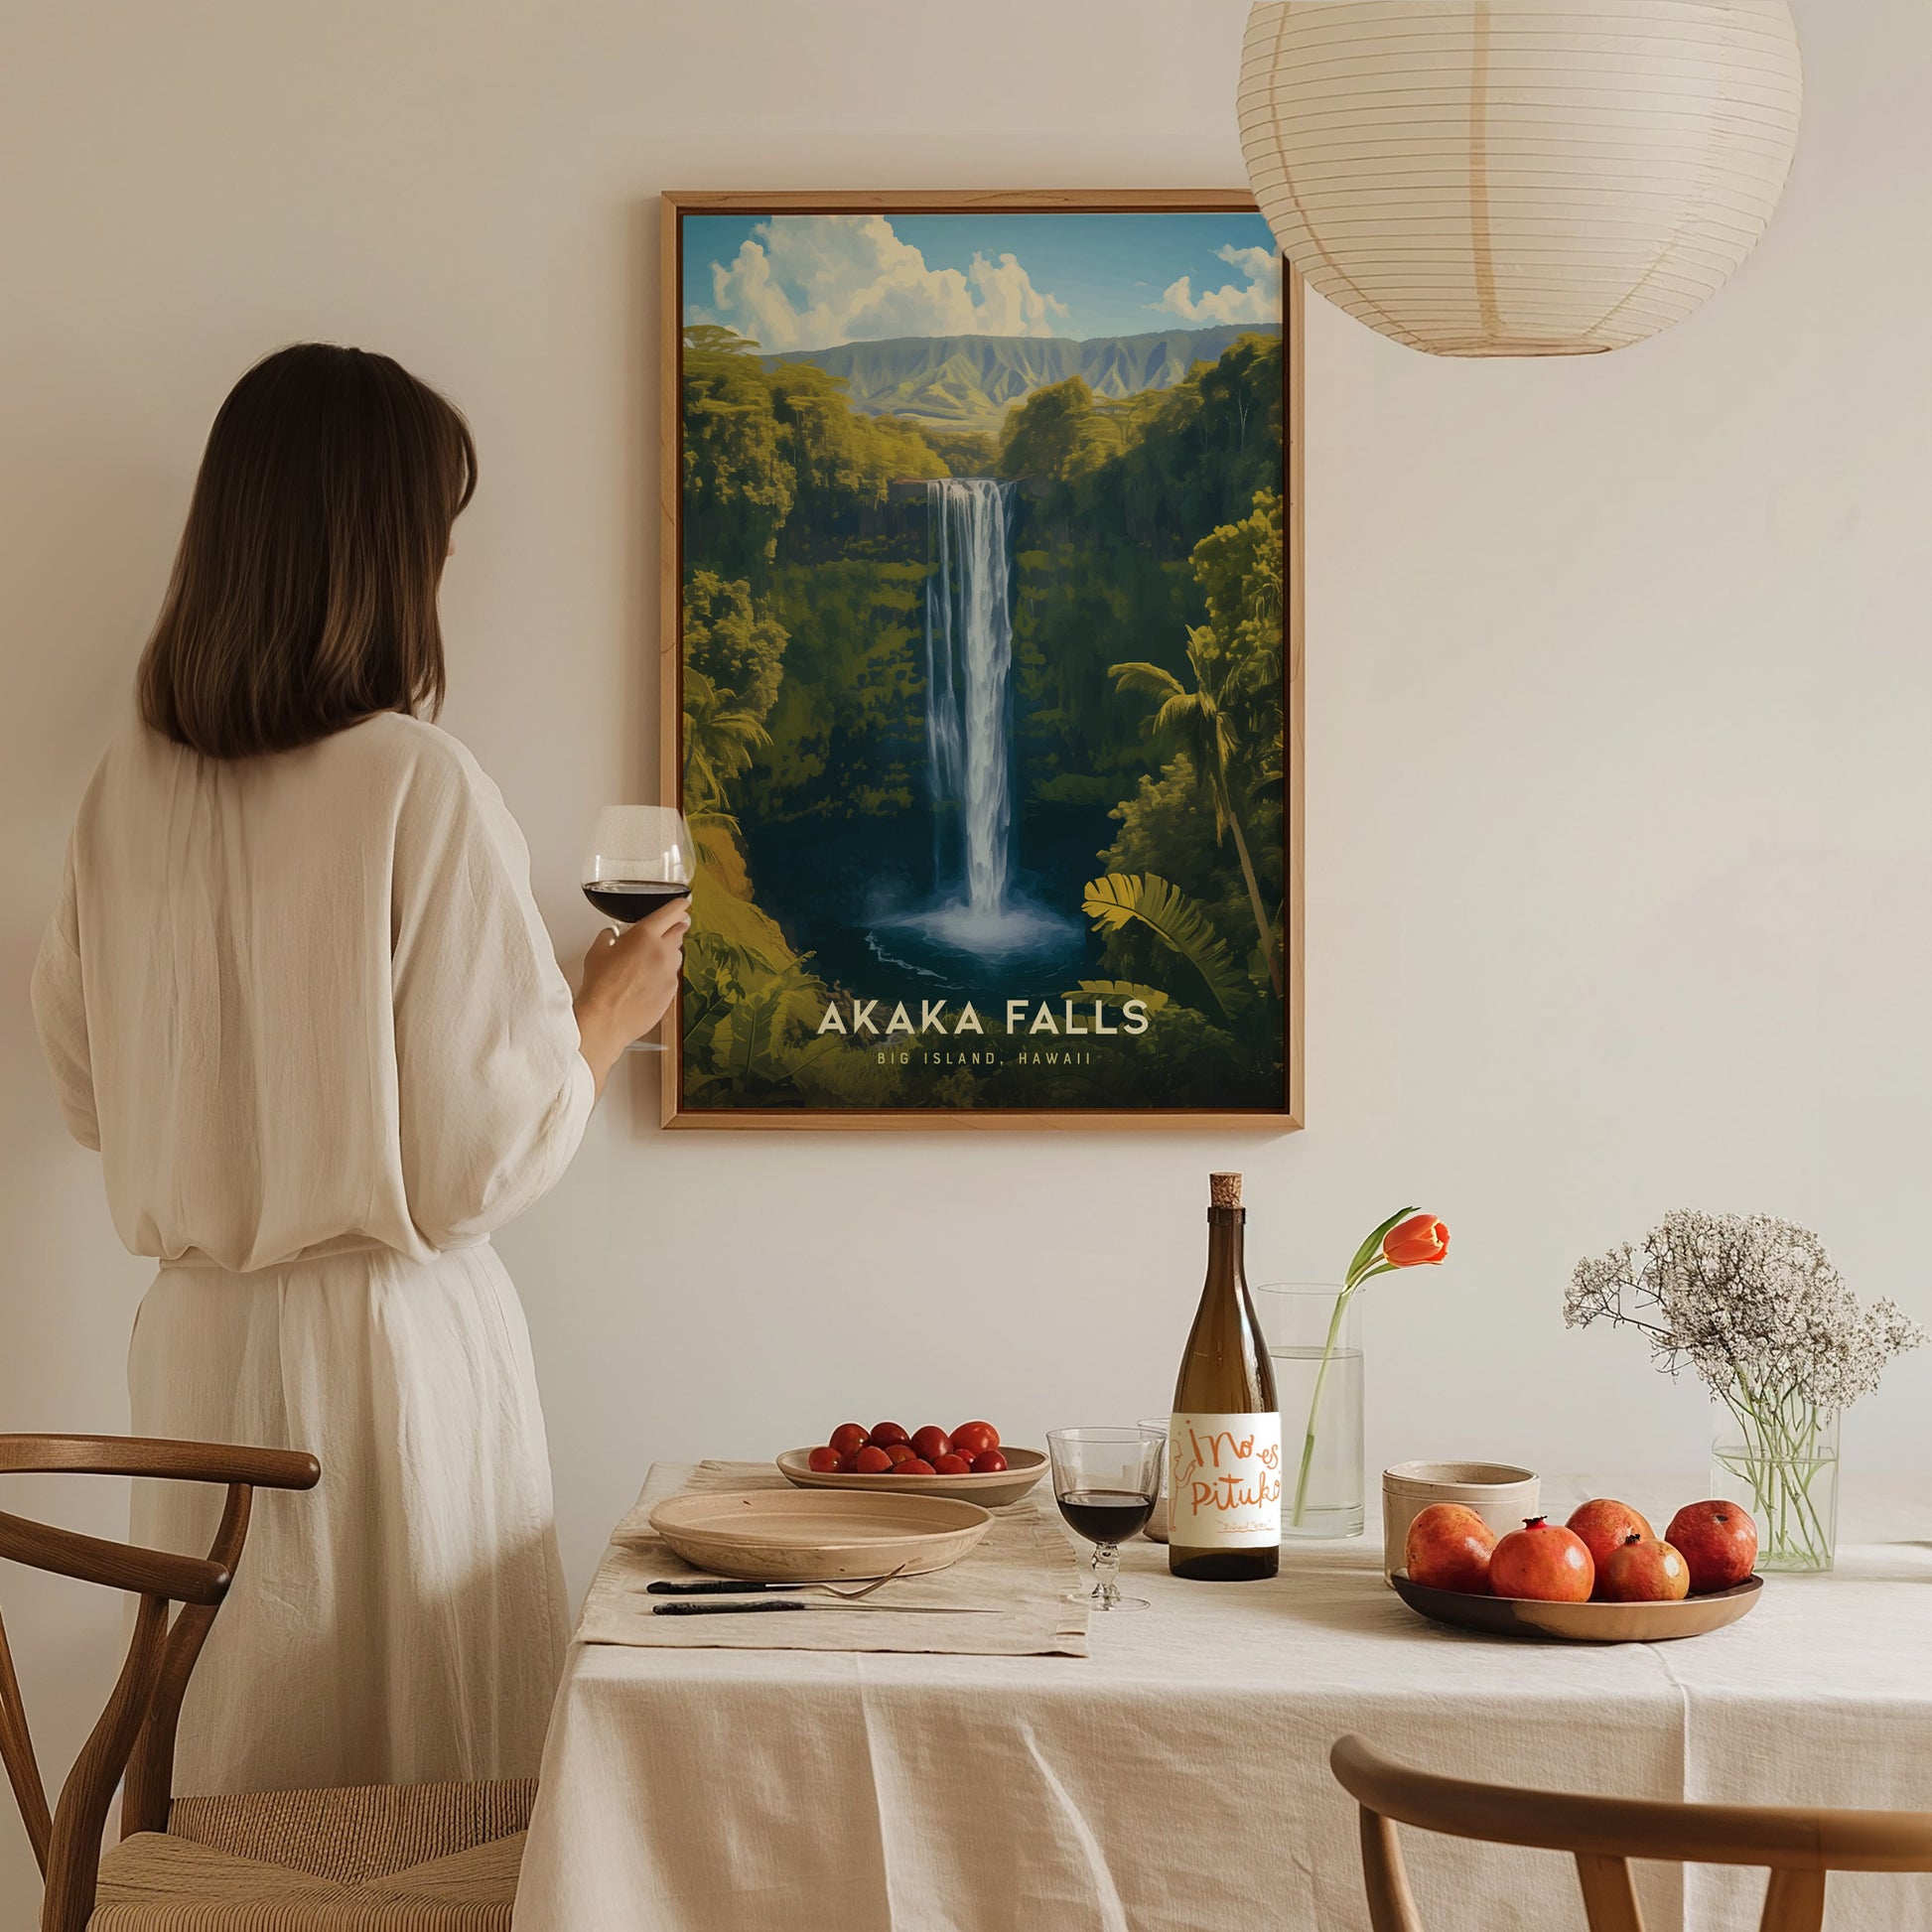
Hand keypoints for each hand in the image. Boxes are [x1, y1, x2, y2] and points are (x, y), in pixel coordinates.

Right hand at [574, 895, 690, 1094]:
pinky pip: (672, 976)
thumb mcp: (597, 952)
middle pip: (679, 932)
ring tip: (647, 963)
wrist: (606, 1019)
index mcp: (645, 935)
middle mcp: (663, 951)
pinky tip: (646, 983)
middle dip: (674, 929)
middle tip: (665, 931)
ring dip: (667, 954)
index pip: (672, 912)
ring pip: (676, 955)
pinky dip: (663, 975)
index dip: (680, 906)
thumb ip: (609, 937)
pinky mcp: (672, 992)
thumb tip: (612, 935)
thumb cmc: (600, 987)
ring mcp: (670, 973)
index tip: (683, 904)